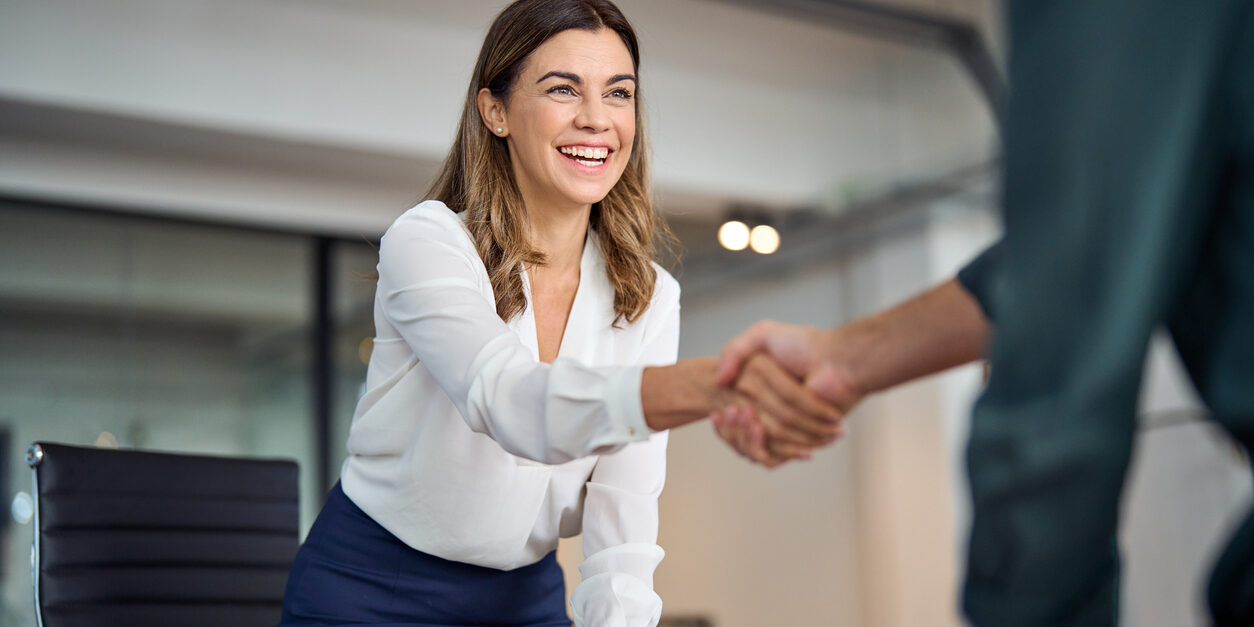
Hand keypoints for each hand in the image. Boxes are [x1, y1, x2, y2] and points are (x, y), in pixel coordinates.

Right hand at [713, 322, 863, 465]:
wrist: (836, 362)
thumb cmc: (805, 345)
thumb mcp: (762, 334)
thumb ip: (734, 350)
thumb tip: (718, 380)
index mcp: (761, 395)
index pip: (732, 419)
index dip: (723, 422)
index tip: (719, 412)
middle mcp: (772, 414)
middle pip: (740, 436)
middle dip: (731, 429)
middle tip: (729, 411)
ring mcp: (786, 428)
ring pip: (752, 448)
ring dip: (742, 436)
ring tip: (745, 415)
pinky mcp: (799, 441)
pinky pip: (772, 456)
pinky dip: (759, 447)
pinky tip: (756, 427)